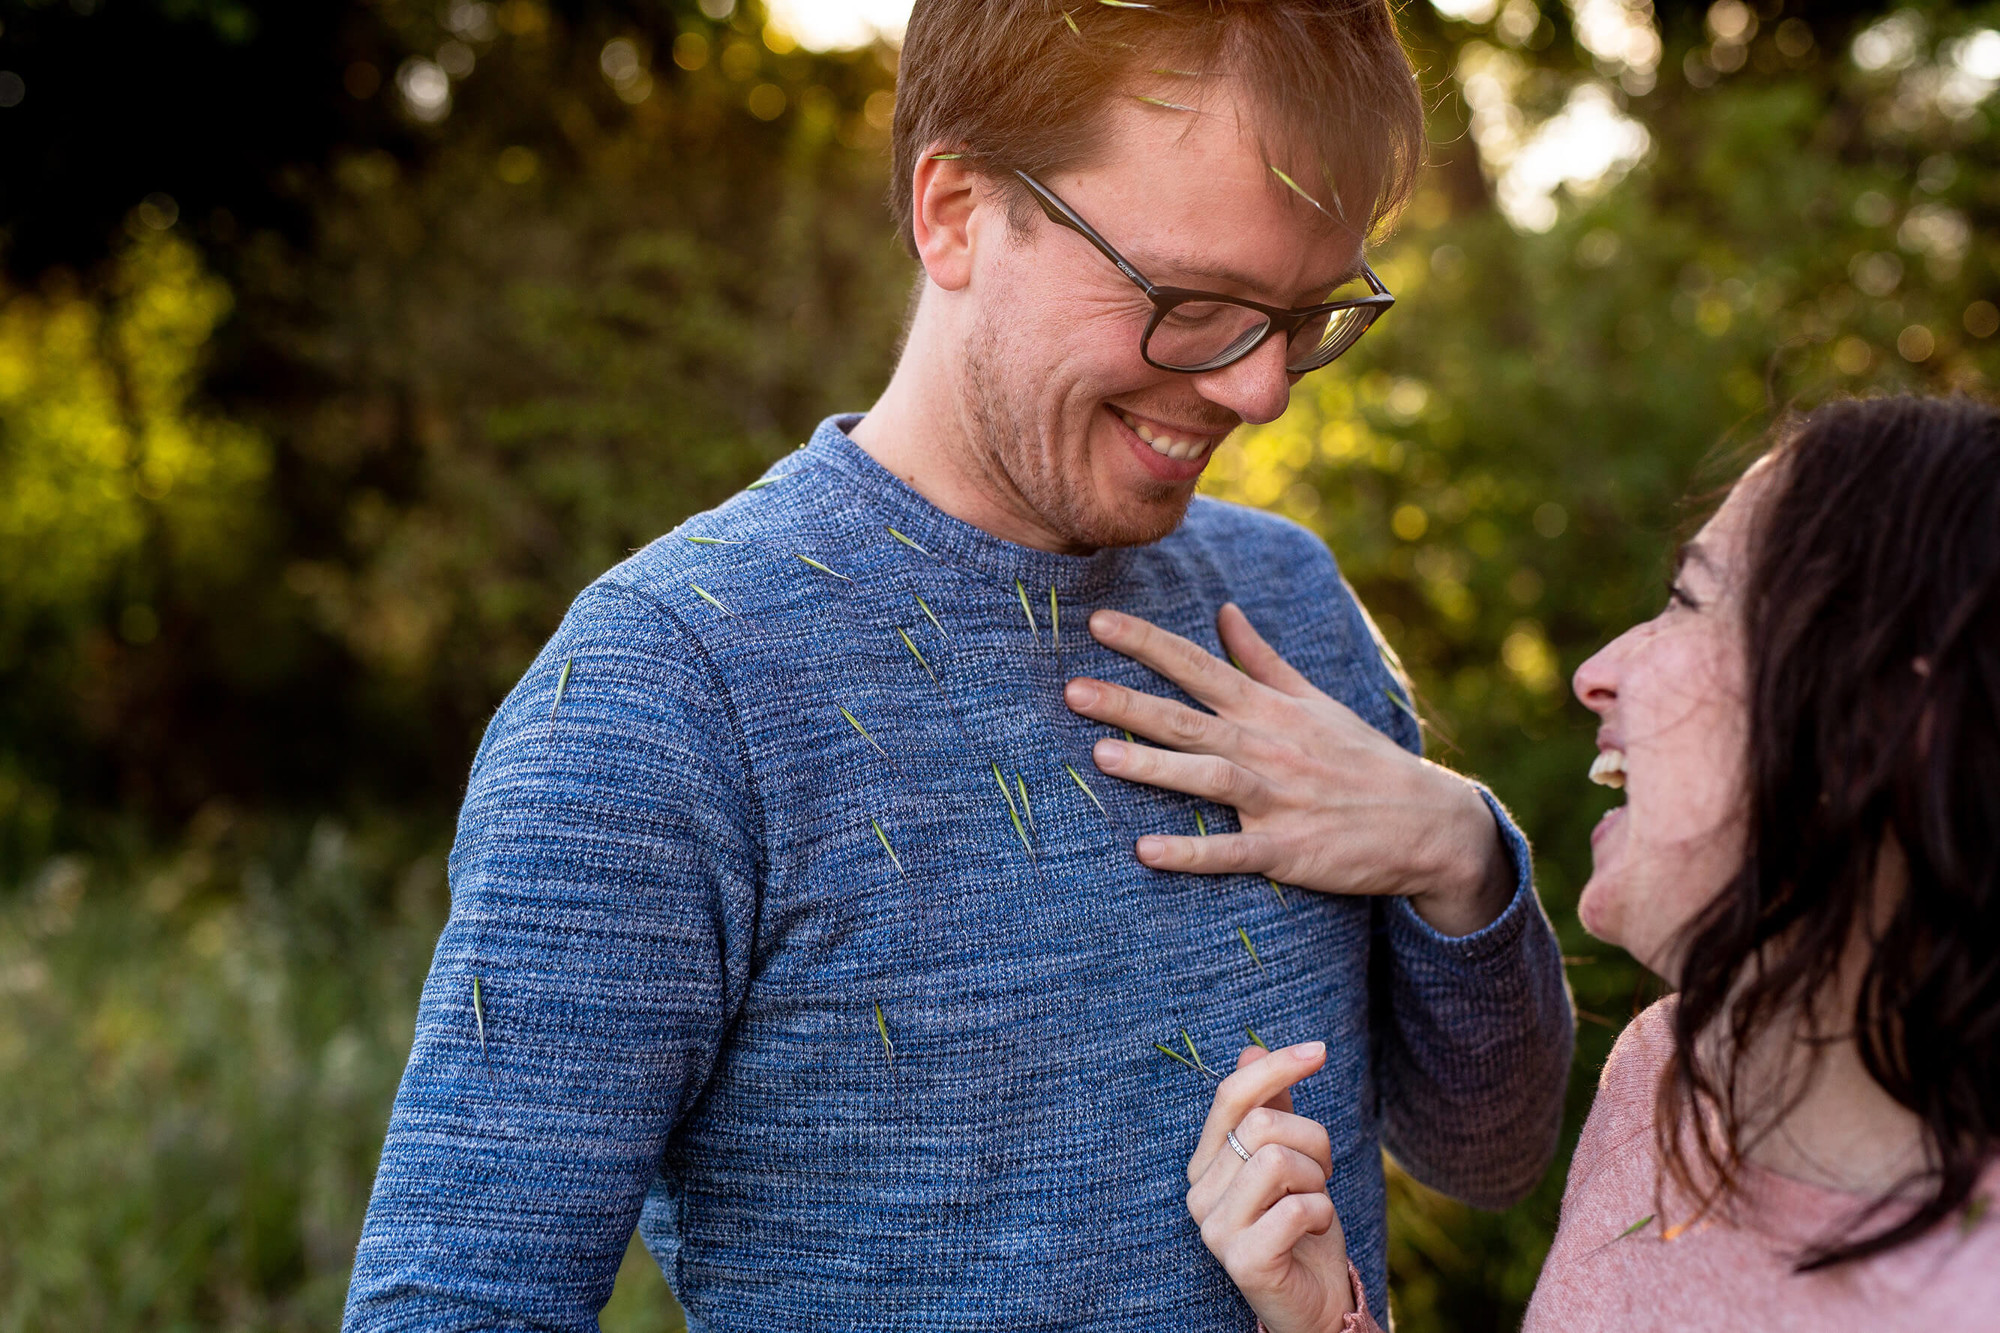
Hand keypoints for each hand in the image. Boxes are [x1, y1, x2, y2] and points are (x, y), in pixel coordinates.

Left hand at [1063, 604, 1513, 935]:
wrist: (1425, 821)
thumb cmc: (1360, 758)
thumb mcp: (1313, 699)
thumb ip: (1262, 658)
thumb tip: (1225, 610)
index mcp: (1268, 709)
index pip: (1198, 666)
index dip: (1147, 644)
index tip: (1097, 624)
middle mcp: (1267, 747)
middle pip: (1187, 719)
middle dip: (1128, 703)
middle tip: (1072, 690)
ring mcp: (1277, 799)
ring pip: (1207, 777)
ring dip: (1154, 767)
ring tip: (1100, 756)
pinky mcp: (1286, 849)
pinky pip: (1232, 851)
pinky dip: (1191, 852)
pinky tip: (1146, 852)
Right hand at [1187, 1041, 1353, 1332]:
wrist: (1315, 1302)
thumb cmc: (1301, 1228)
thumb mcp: (1293, 1159)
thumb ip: (1271, 1108)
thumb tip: (1250, 1049)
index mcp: (1207, 1162)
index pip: (1232, 1096)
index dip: (1276, 1066)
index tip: (1319, 1051)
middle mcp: (1200, 1193)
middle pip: (1263, 1124)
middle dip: (1313, 1140)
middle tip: (1321, 1173)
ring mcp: (1216, 1229)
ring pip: (1278, 1160)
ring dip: (1316, 1179)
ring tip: (1314, 1201)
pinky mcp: (1242, 1260)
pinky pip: (1296, 1208)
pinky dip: (1322, 1212)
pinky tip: (1316, 1229)